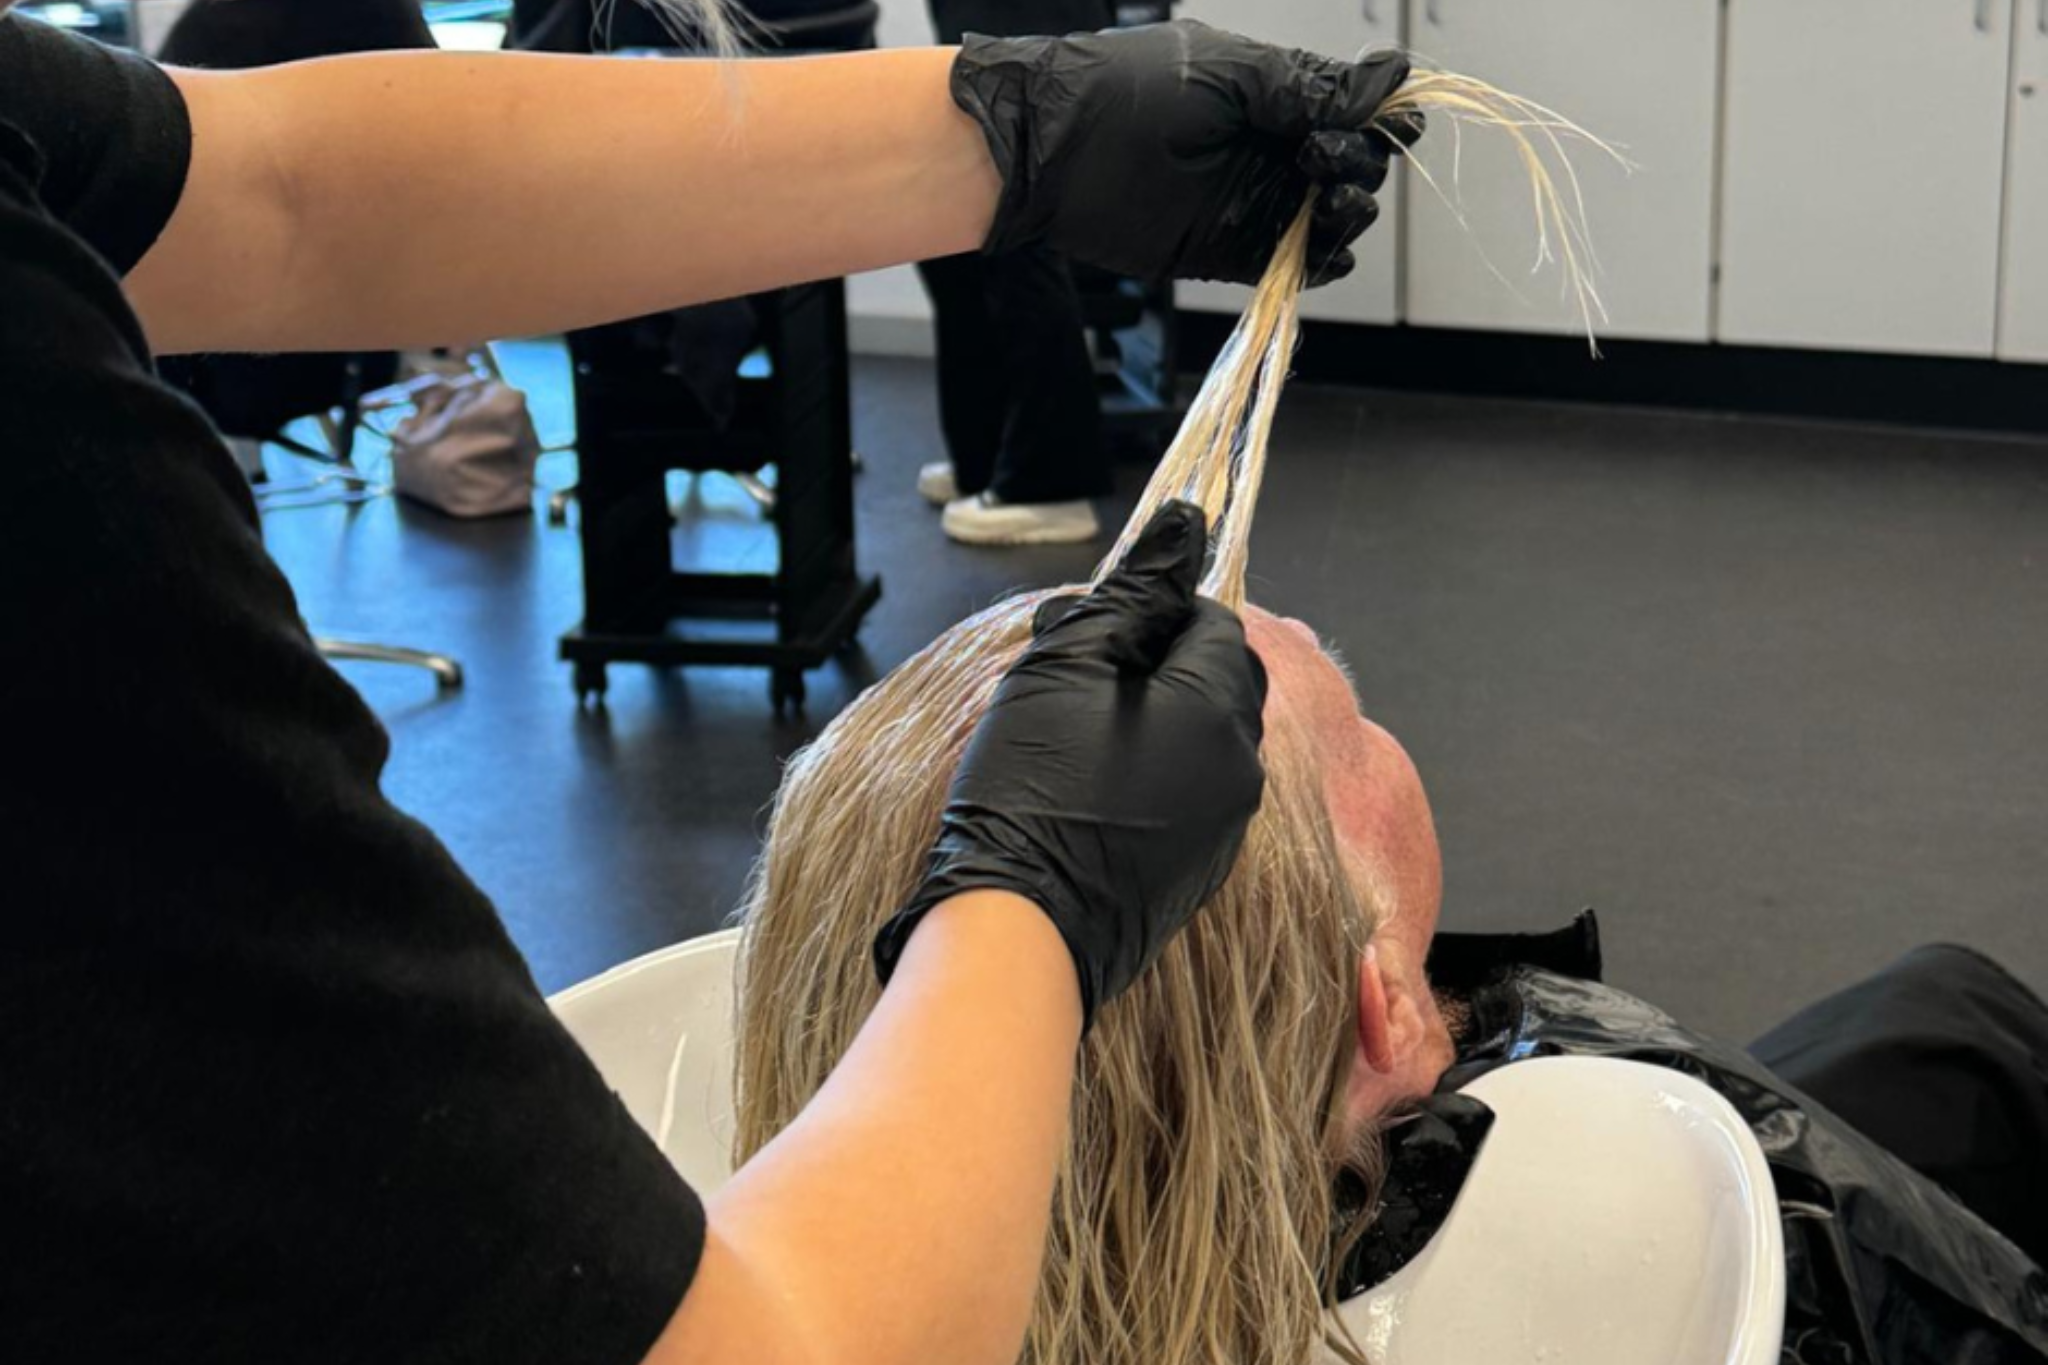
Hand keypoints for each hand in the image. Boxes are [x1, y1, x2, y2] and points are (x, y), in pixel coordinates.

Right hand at [873, 502, 1268, 1027]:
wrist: (1017, 931)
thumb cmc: (1033, 789)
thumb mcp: (1068, 664)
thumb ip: (1132, 593)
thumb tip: (1185, 522)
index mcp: (1217, 708)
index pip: (1213, 621)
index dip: (1152, 611)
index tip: (1094, 631)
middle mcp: (1238, 768)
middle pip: (1213, 681)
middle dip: (1153, 664)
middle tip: (1074, 681)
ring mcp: (1221, 828)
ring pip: (1197, 739)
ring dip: (1146, 721)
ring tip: (1066, 740)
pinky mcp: (1194, 872)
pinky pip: (1183, 796)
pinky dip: (1144, 778)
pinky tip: (1081, 794)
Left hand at [948, 20, 1422, 286]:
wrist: (1055, 148)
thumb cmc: (1129, 94)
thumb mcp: (1232, 73)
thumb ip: (1310, 86)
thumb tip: (1390, 77)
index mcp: (1275, 95)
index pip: (1353, 109)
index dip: (1381, 118)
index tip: (1391, 124)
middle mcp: (1270, 147)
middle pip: (1353, 165)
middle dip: (1359, 163)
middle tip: (1320, 155)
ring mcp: (1253, 199)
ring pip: (1331, 216)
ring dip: (1350, 213)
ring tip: (1332, 201)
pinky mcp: (1232, 249)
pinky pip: (1293, 261)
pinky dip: (1320, 261)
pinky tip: (1325, 248)